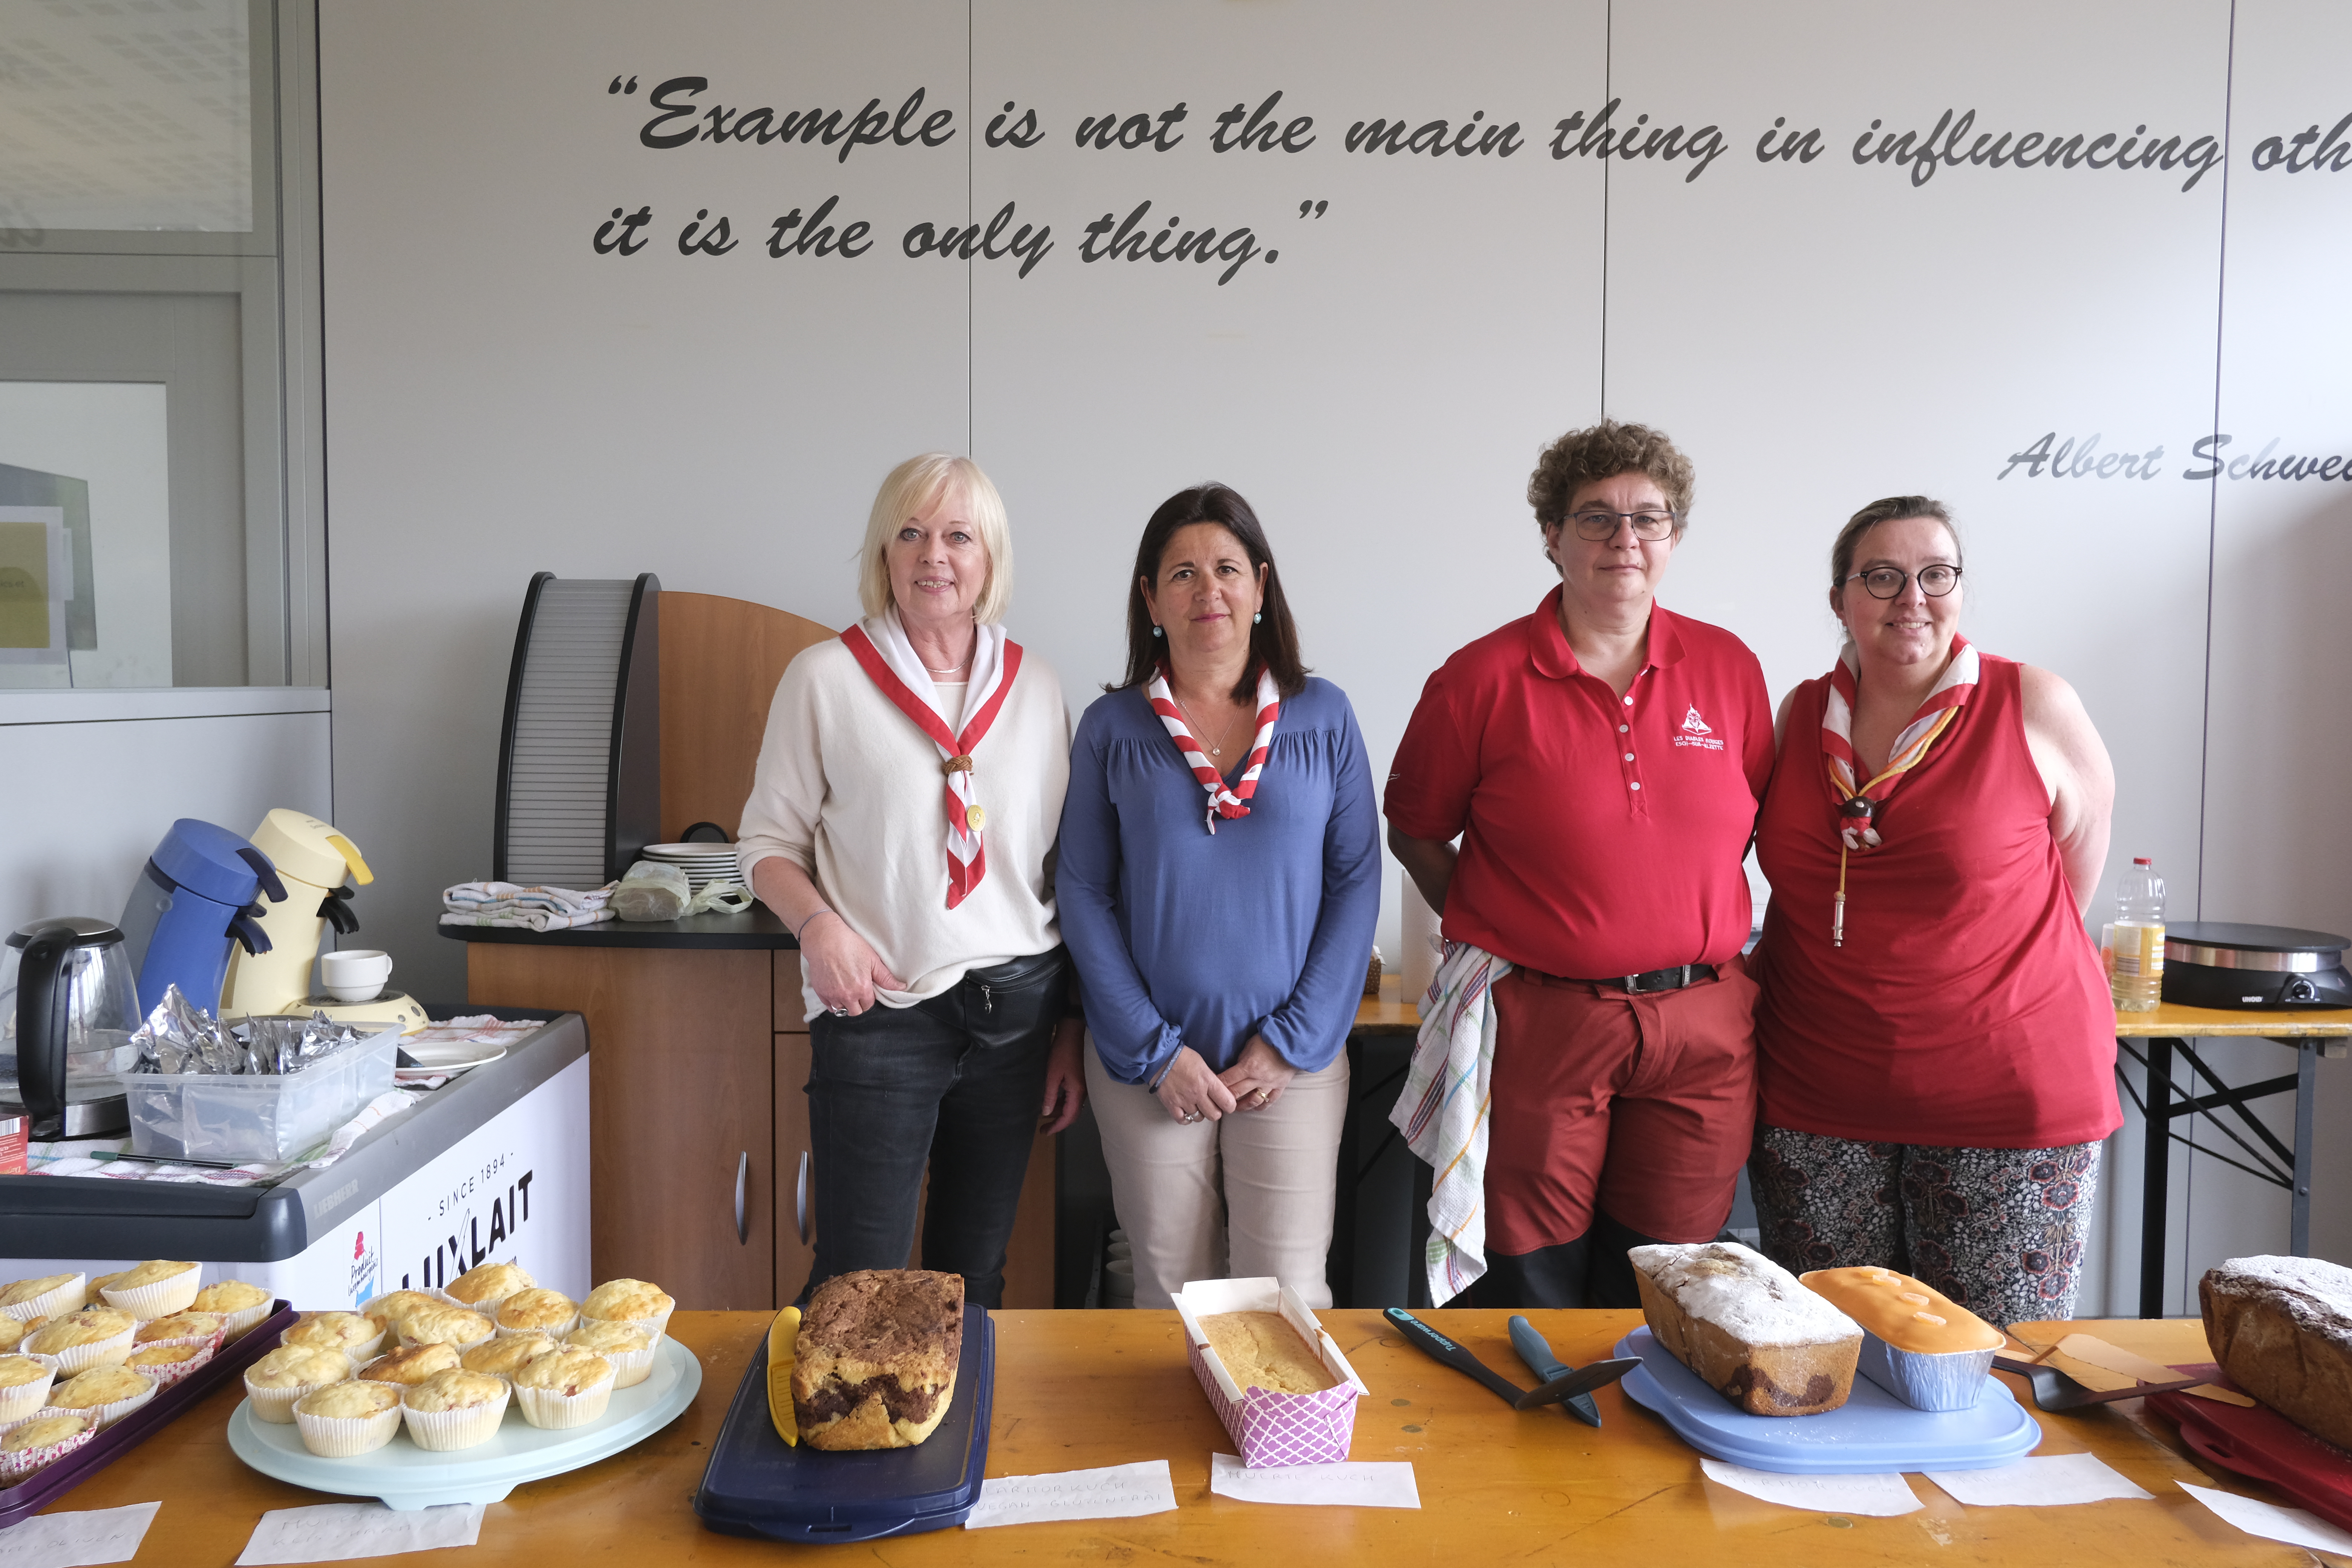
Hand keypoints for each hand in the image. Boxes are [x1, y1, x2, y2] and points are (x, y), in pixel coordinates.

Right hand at [802, 911, 905, 1015]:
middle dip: (858, 1004)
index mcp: (862, 988)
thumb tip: (901, 988)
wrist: (824, 938)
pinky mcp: (820, 992)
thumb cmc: (849, 945)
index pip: (868, 1005)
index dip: (869, 997)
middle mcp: (847, 995)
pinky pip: (829, 1006)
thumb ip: (886, 977)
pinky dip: (833, 1002)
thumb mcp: (872, 959)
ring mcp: (832, 995)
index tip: (866, 988)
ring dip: (845, 1004)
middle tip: (857, 990)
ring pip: (841, 1011)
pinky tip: (836, 990)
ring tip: (846, 991)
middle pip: (855, 1011)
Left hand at [1039, 1018, 1087, 1134]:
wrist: (1075, 1032)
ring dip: (1060, 1112)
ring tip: (1045, 1114)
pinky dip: (1063, 1102)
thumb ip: (1050, 1095)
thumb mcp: (1053, 1074)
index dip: (1057, 1126)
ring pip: (1072, 1105)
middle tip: (1043, 1127)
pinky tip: (1053, 1100)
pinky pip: (1073, 1097)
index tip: (1044, 1132)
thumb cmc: (1063, 1052)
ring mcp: (1083, 1086)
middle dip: (1058, 1122)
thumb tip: (1047, 1113)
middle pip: (1072, 1114)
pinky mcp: (1080, 1079)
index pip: (1069, 1117)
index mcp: (1077, 1091)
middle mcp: (1083, 1091)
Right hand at [1154, 1045, 1238, 1125]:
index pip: (1227, 1102)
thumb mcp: (1203, 1064)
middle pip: (1214, 1115)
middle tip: (1211, 1105)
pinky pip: (1182, 1120)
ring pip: (1199, 1118)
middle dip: (1215, 1111)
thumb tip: (1218, 1091)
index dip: (1229, 1105)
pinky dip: (1185, 1118)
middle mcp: (1197, 1093)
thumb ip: (1211, 1079)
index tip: (1226, 1103)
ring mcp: (1184, 1100)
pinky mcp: (1171, 1104)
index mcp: (1208, 1081)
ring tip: (1196, 1105)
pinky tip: (1186, 1112)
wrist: (1160, 1057)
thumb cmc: (1182, 1057)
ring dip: (1199, 1113)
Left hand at [1217, 1036, 1295, 1111]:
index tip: (1209, 1088)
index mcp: (1249, 1066)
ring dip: (1241, 1106)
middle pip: (1237, 1093)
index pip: (1228, 1080)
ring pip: (1252, 1101)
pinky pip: (1269, 1101)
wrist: (1293, 1042)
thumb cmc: (1269, 1040)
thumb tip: (1233, 1069)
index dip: (1217, 1085)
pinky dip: (1260, 1106)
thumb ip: (1241, 1059)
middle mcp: (1258, 1078)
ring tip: (1234, 1108)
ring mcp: (1269, 1084)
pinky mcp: (1280, 1087)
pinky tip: (1253, 1107)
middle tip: (1217, 1101)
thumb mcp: (1250, 1045)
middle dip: (1225, 1098)